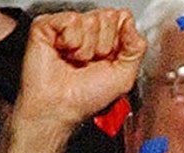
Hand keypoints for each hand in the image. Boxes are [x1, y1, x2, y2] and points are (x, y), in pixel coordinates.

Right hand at [16, 10, 144, 128]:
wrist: (60, 106)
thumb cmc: (87, 97)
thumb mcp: (125, 76)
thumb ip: (136, 48)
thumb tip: (131, 23)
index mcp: (108, 40)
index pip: (123, 18)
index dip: (120, 39)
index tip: (110, 58)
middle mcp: (89, 31)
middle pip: (108, 16)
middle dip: (104, 44)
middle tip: (91, 62)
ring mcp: (68, 27)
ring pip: (90, 20)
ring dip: (86, 48)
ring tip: (76, 61)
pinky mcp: (47, 25)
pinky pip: (71, 19)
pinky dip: (70, 41)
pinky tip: (64, 53)